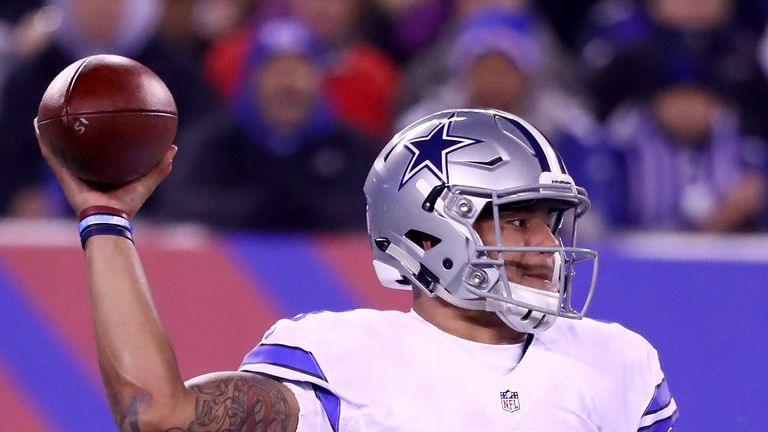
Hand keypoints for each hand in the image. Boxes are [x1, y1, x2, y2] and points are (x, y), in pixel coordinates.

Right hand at [34, 117, 176, 218]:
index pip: (102, 150)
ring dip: (54, 130)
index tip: (101, 117)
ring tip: (49, 112)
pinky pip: (51, 154)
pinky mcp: (63, 175)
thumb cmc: (128, 204)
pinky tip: (38, 124)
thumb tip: (173, 147)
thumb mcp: (147, 181)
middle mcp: (87, 170)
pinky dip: (44, 140)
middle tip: (75, 110)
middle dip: (76, 129)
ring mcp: (73, 171)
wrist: (109, 219)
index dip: (101, 135)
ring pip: (61, 147)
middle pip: (80, 146)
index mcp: (104, 171)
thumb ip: (160, 166)